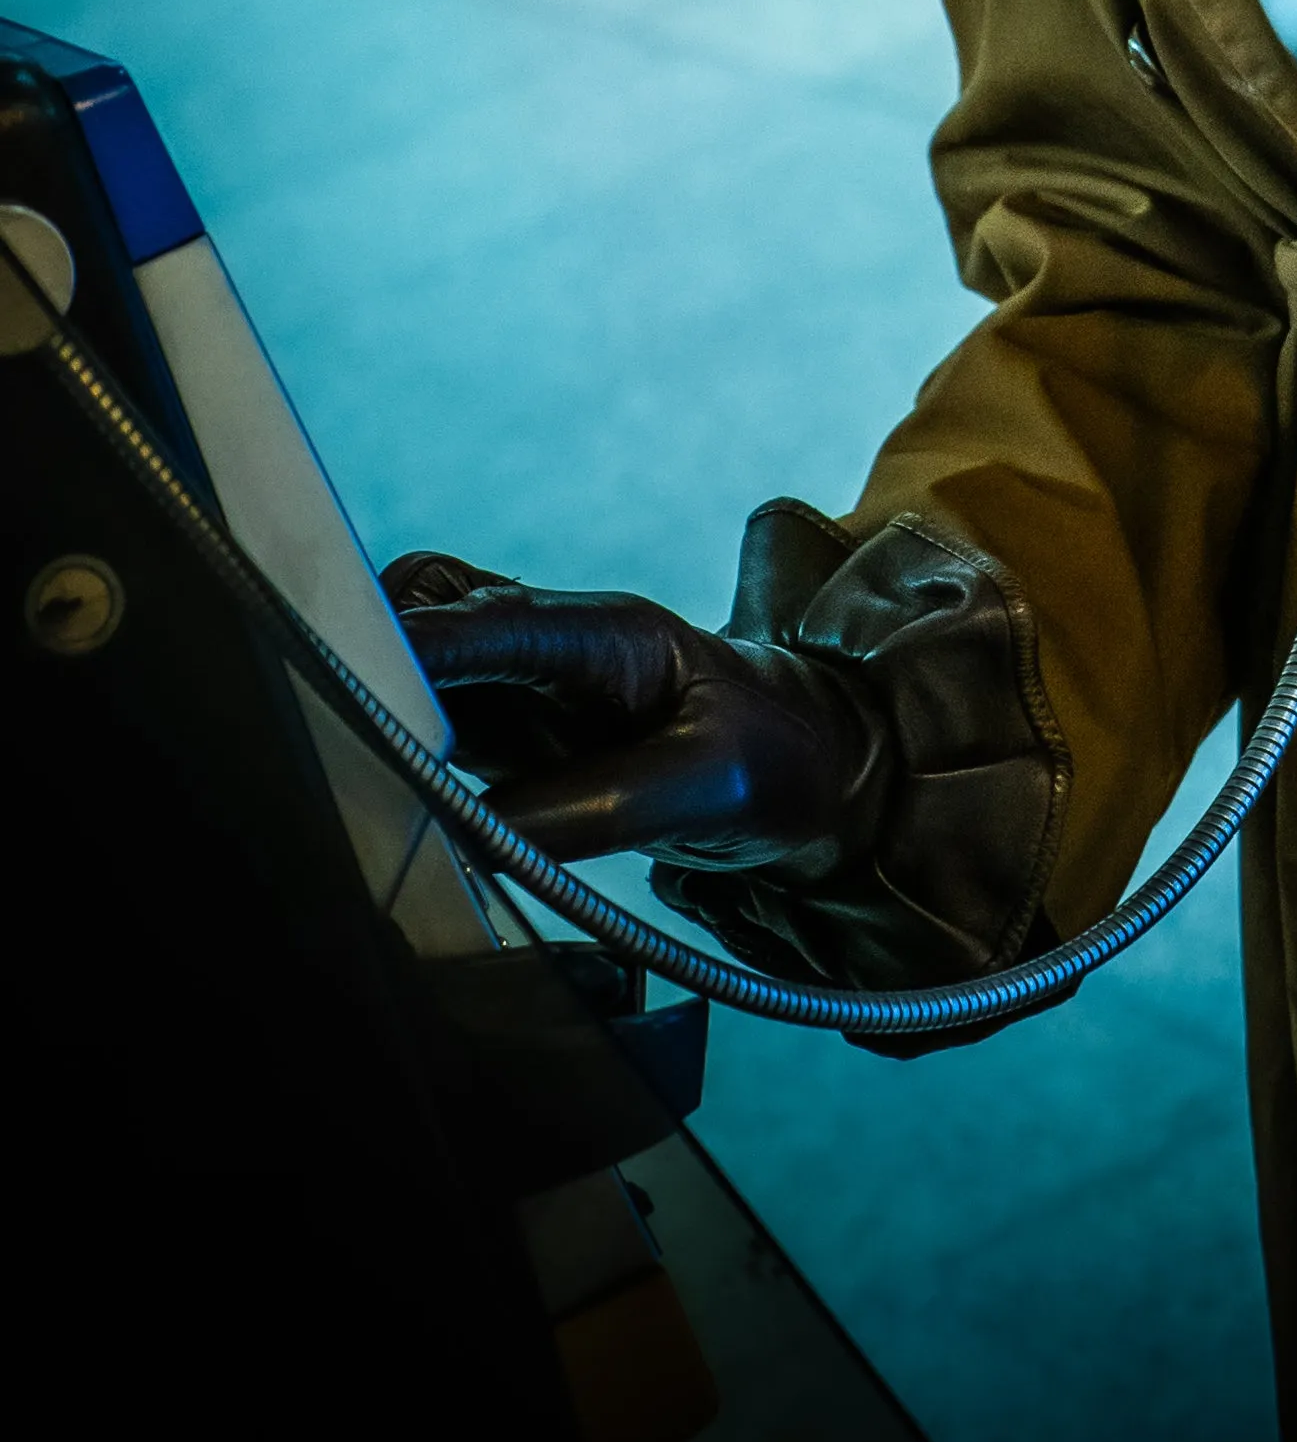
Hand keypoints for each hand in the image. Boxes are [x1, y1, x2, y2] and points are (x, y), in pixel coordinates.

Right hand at [387, 550, 879, 870]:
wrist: (821, 771)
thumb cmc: (777, 763)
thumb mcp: (708, 786)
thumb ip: (598, 807)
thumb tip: (478, 832)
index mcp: (607, 635)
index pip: (491, 625)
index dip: (416, 646)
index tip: (345, 669)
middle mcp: (554, 643)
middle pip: (431, 609)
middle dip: (371, 647)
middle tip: (330, 714)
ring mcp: (528, 681)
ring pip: (419, 651)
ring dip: (377, 686)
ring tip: (341, 746)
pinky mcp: (514, 728)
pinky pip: (431, 709)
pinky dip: (392, 728)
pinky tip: (373, 770)